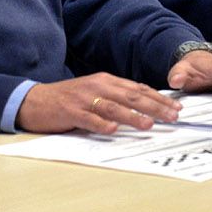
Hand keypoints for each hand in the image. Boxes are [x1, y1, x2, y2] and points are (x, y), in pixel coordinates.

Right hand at [16, 73, 181, 133]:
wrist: (35, 100)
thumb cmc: (68, 99)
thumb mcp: (95, 93)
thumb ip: (115, 97)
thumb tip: (144, 107)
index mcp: (105, 81)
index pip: (137, 89)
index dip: (158, 98)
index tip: (175, 107)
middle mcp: (97, 87)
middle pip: (130, 96)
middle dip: (154, 107)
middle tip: (172, 117)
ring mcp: (84, 99)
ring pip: (113, 107)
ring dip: (132, 116)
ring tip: (148, 124)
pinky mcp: (70, 112)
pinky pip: (88, 118)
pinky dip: (101, 124)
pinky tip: (113, 130)